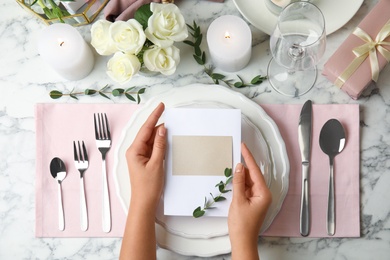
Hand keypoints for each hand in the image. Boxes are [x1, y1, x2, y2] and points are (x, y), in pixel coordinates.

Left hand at [125, 102, 165, 209]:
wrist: (144, 202)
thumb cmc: (148, 186)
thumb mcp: (156, 164)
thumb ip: (159, 145)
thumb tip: (162, 129)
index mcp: (134, 150)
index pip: (146, 129)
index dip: (154, 116)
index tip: (161, 106)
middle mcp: (135, 151)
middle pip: (148, 133)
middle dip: (158, 124)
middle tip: (170, 115)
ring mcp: (140, 156)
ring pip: (151, 140)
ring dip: (160, 134)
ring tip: (171, 127)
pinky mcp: (145, 160)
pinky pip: (153, 147)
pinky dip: (159, 143)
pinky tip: (166, 139)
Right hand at [228, 143, 271, 258]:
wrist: (242, 240)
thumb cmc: (242, 225)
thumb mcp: (238, 200)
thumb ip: (238, 182)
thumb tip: (238, 168)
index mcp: (264, 193)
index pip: (255, 171)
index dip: (249, 158)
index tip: (244, 147)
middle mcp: (263, 194)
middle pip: (253, 174)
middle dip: (245, 164)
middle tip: (239, 150)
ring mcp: (258, 198)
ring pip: (249, 180)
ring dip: (241, 173)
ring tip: (234, 163)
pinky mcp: (252, 201)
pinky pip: (247, 187)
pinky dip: (240, 182)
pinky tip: (235, 176)